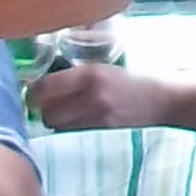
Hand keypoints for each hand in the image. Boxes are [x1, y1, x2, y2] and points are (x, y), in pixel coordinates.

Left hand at [29, 60, 176, 132]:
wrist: (163, 99)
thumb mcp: (103, 67)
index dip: (34, 90)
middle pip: (47, 111)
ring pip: (56, 123)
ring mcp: (96, 114)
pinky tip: (72, 115)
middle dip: (40, 108)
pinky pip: (70, 128)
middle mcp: (91, 95)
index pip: (47, 87)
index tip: (32, 87)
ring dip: (51, 117)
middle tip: (41, 101)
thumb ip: (76, 75)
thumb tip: (44, 82)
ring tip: (56, 108)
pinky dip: (65, 123)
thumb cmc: (133, 77)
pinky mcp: (101, 127)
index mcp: (90, 74)